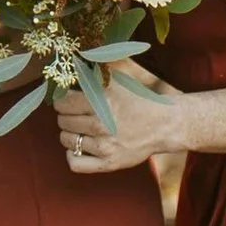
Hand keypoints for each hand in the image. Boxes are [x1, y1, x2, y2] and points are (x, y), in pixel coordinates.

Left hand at [56, 66, 187, 176]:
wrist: (163, 124)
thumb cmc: (137, 100)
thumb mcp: (116, 80)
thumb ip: (93, 70)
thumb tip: (71, 62)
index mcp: (102, 101)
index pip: (62, 103)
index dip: (62, 101)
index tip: (68, 101)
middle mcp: (101, 124)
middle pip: (63, 122)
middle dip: (66, 116)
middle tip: (77, 115)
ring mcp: (105, 146)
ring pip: (66, 140)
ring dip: (69, 134)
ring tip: (80, 129)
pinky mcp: (109, 163)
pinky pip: (76, 163)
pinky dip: (72, 155)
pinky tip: (79, 147)